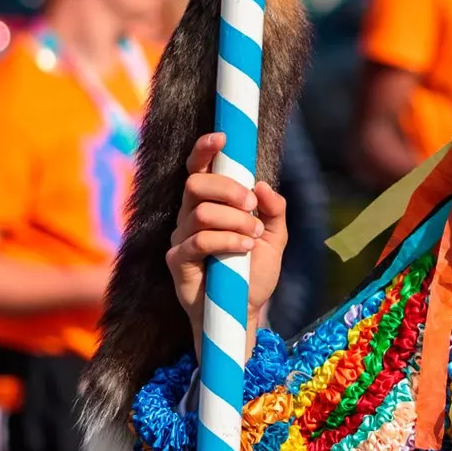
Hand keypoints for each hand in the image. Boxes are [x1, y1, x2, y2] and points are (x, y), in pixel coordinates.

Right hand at [167, 133, 287, 359]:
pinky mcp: (177, 261)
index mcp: (210, 204)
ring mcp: (180, 238)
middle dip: (227, 188)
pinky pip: (199, 240)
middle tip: (250, 205)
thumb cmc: (253, 273)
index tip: (223, 137)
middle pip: (195, 183)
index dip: (205, 149)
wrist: (244, 313)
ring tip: (253, 238)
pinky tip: (244, 249)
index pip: (199, 169)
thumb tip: (264, 184)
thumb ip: (274, 210)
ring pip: (201, 211)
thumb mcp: (274, 238)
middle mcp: (190, 216)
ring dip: (235, 221)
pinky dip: (227, 241)